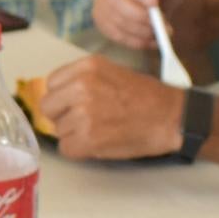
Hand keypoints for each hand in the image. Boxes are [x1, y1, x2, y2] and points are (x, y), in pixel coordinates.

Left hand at [39, 56, 185, 161]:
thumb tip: (58, 95)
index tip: (76, 103)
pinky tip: (97, 143)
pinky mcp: (88, 138)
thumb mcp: (111, 72)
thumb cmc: (146, 96)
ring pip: (57, 130)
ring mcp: (83, 113)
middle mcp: (81, 87)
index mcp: (87, 67)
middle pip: (48, 107)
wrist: (170, 117)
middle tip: (85, 120)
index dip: (62, 97)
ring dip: (74, 134)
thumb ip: (82, 80)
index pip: (51, 84)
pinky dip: (79, 150)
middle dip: (63, 116)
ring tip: (99, 130)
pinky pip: (66, 149)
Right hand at [90, 0, 178, 52]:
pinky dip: (135, 41)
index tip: (154, 4)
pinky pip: (114, 33)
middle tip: (160, 25)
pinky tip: (151, 41)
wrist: (161, 2)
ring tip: (159, 34)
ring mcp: (101, 0)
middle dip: (138, 15)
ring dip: (139, 30)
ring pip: (114, 18)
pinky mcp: (101, 19)